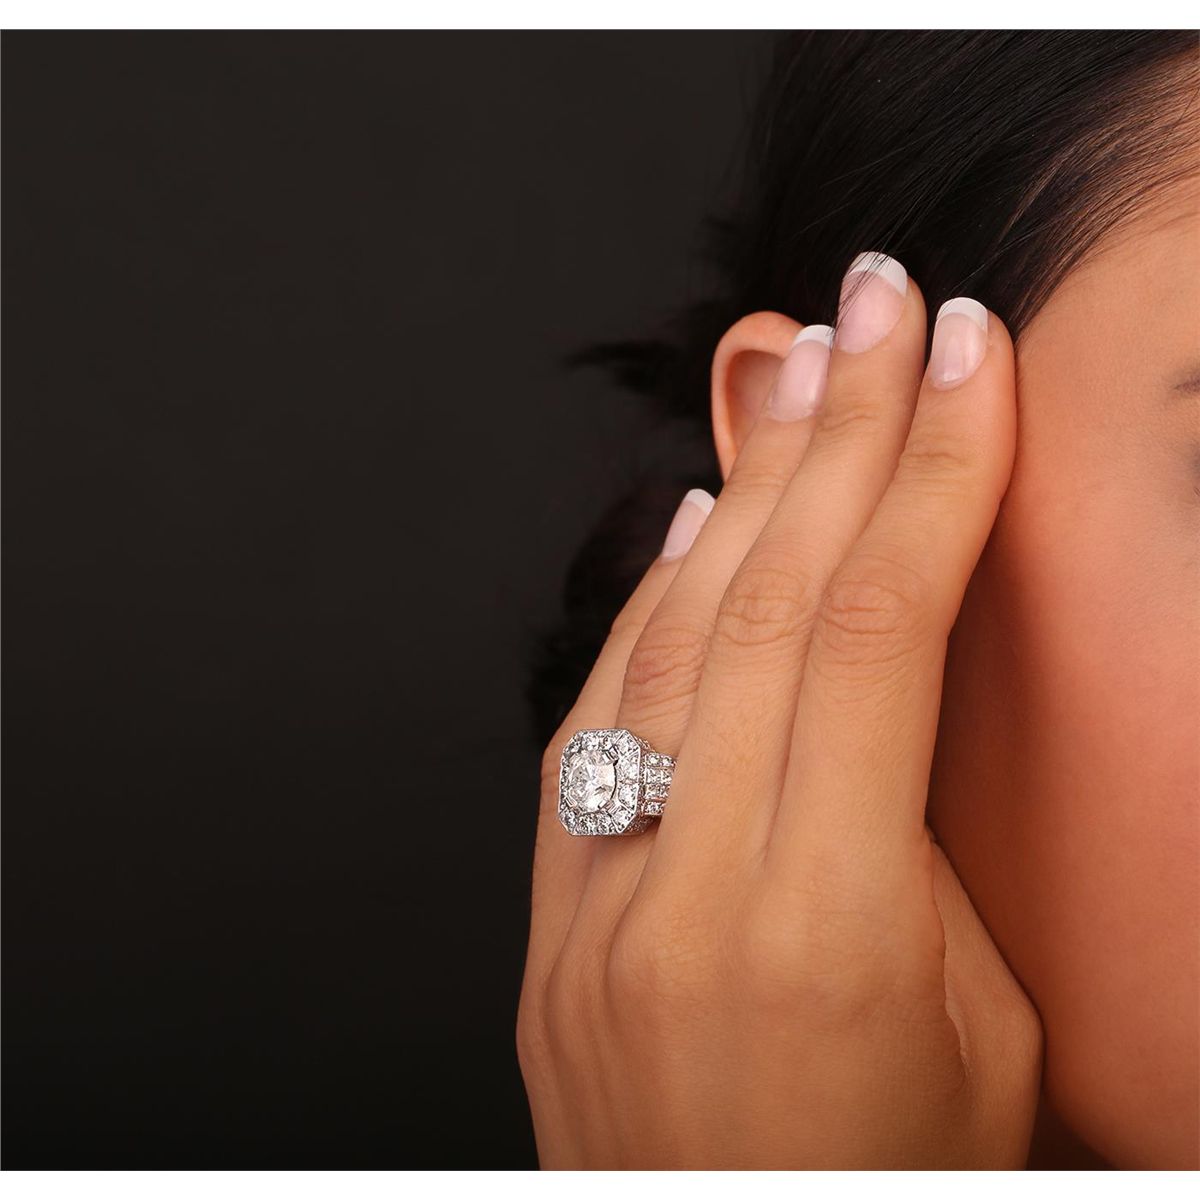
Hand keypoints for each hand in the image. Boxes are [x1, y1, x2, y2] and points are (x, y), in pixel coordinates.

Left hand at [518, 259, 1041, 1168]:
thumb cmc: (892, 1186)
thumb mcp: (980, 1028)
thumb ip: (921, 843)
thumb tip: (873, 679)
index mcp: (826, 932)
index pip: (875, 637)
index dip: (931, 476)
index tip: (967, 361)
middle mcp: (690, 896)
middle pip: (765, 603)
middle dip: (838, 433)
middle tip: (879, 306)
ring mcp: (597, 904)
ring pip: (667, 641)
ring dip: (743, 489)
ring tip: (800, 373)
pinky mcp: (551, 918)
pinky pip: (593, 722)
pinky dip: (645, 601)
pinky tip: (690, 518)